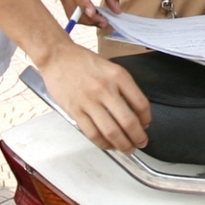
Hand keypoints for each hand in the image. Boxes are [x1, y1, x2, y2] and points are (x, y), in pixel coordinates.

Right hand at [36, 43, 150, 150]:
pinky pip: (92, 133)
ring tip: (127, 149)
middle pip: (128, 122)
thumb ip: (123, 87)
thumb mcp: (110, 67)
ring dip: (122, 145)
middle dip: (138, 137)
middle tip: (141, 142)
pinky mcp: (75, 111)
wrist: (57, 56)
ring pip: (111, 131)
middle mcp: (105, 89)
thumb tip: (135, 110)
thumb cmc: (82, 61)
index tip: (146, 124)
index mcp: (118, 77)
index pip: (141, 104)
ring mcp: (89, 101)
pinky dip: (103, 143)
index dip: (147, 119)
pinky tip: (108, 144)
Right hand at [56, 0, 112, 24]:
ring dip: (86, 20)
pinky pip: (70, 12)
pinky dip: (81, 17)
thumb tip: (116, 10)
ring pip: (71, 13)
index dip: (84, 3)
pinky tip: (93, 17)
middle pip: (73, 6)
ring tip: (101, 22)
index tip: (93, 13)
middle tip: (104, 22)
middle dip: (88, 18)